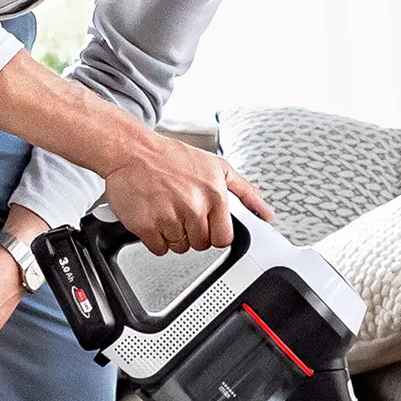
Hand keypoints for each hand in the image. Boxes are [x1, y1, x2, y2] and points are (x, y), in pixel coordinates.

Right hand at [103, 134, 273, 255]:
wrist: (133, 152)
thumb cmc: (172, 157)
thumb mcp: (217, 167)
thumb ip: (246, 192)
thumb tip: (267, 214)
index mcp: (214, 195)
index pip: (223, 238)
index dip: (213, 233)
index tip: (205, 224)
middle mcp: (194, 208)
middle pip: (200, 245)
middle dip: (192, 233)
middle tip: (181, 212)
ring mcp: (170, 219)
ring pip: (179, 248)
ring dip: (173, 235)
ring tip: (166, 211)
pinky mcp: (147, 227)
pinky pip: (159, 249)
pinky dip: (155, 238)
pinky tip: (154, 218)